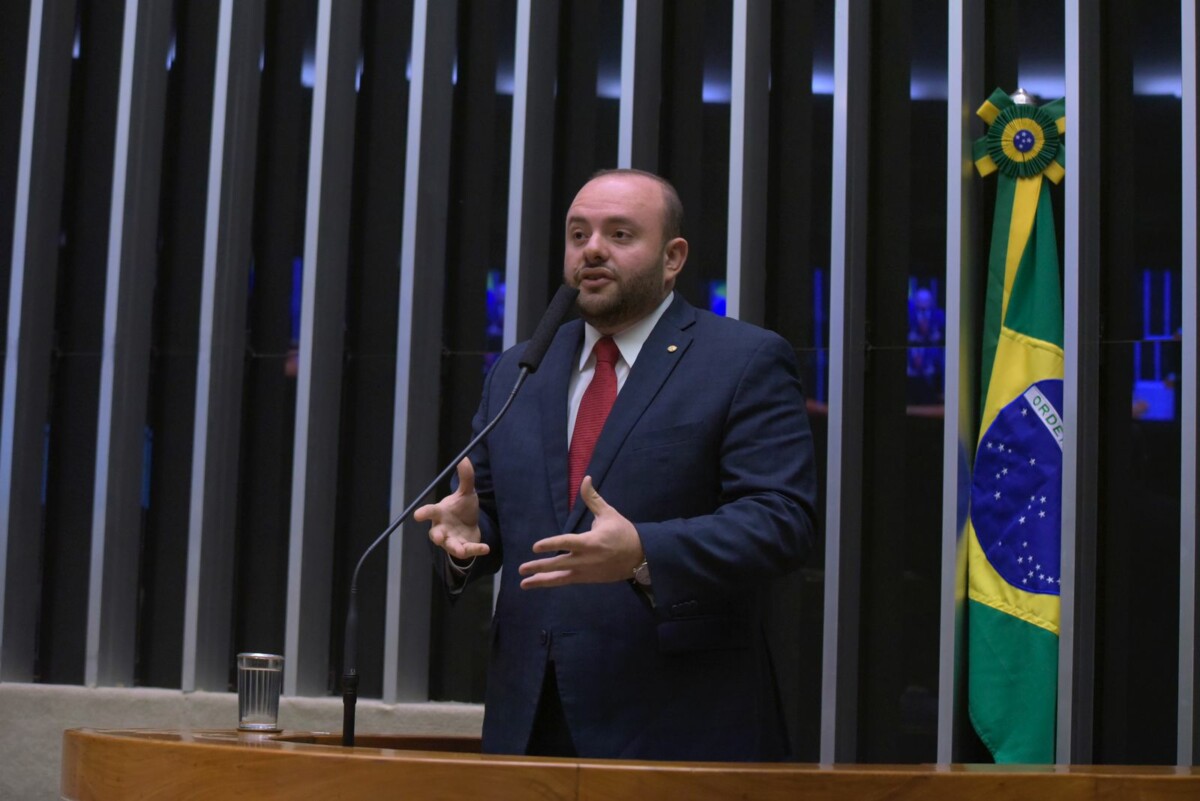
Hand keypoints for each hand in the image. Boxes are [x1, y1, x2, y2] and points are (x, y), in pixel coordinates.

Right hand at [415, 458, 488, 560]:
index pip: (430, 512)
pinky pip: (468, 551)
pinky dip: (476, 550)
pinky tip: (486, 548)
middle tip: (437, 537)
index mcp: (440, 513)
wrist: (471, 526)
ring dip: (455, 548)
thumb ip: (465, 478)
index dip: (423, 513)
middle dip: (436, 536)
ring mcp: (452, 540)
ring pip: (450, 546)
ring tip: (461, 549)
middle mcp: (443, 529)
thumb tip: (464, 458)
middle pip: (435, 533)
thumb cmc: (462, 509)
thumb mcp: (466, 493)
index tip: (417, 515)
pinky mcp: (463, 548)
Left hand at [518, 477, 642, 588]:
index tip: (535, 547)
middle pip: (559, 564)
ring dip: (541, 580)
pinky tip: (538, 583)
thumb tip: (585, 478)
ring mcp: (585, 571)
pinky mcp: (586, 578)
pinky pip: (566, 581)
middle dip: (539, 567)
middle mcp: (586, 559)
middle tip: (521, 568)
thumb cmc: (623, 533)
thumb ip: (592, 498)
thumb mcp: (608, 513)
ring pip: (560, 578)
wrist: (639, 557)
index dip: (551, 544)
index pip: (567, 543)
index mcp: (591, 542)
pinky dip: (551, 582)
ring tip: (523, 583)